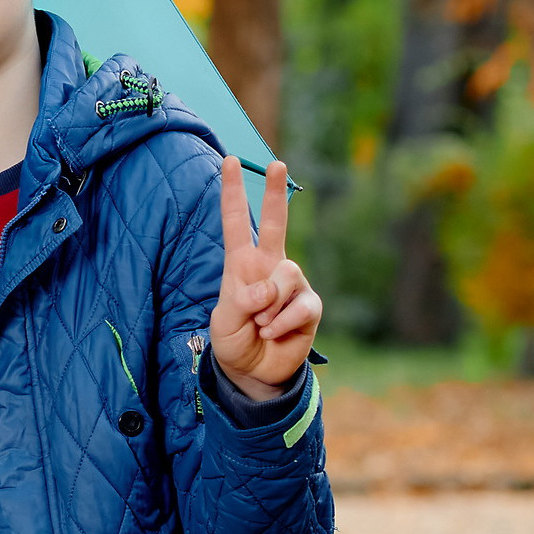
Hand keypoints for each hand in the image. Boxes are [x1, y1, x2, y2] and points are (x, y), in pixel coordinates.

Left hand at [209, 156, 321, 399]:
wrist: (254, 372)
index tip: (229, 160)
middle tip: (275, 163)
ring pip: (287, 275)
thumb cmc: (236, 340)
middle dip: (275, 193)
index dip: (233, 192)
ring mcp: (292, 285)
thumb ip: (242, 301)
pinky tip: (273, 334)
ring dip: (269, 304)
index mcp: (242, 264)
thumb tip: (268, 289)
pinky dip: (280, 323)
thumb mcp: (224, 322)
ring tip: (260, 324)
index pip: (237, 222)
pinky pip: (299, 306)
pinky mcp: (309, 305)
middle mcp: (270, 266)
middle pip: (276, 223)